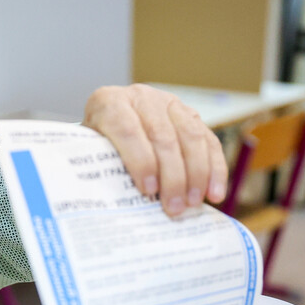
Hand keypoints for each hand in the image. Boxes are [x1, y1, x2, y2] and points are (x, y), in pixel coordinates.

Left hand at [82, 84, 226, 216]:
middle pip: (163, 136)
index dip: (140, 160)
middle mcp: (141, 97)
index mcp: (109, 102)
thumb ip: (100, 166)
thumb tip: (115, 202)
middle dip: (172, 176)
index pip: (127, 130)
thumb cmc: (97, 145)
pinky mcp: (191, 115)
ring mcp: (169, 103)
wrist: (110, 123)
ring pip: (191, 136)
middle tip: (173, 207)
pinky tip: (215, 193)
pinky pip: (210, 141)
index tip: (148, 190)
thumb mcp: (89, 151)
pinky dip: (215, 169)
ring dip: (196, 174)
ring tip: (193, 203)